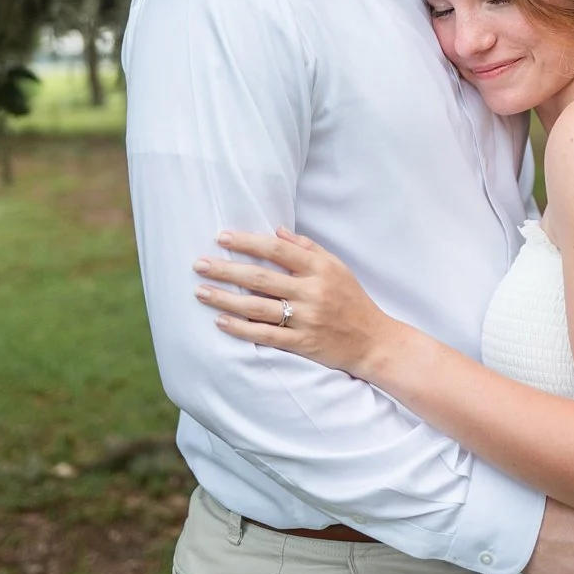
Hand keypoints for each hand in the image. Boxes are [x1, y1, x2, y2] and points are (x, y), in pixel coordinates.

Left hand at [194, 226, 395, 375]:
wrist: (375, 342)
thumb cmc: (352, 300)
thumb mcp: (336, 267)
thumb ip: (307, 248)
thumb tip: (276, 230)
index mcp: (319, 269)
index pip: (277, 250)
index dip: (247, 242)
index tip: (221, 238)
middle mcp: (311, 292)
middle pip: (260, 277)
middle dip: (226, 270)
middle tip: (199, 264)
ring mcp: (306, 319)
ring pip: (258, 307)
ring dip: (225, 299)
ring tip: (200, 291)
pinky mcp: (303, 344)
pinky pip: (266, 335)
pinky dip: (241, 329)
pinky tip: (220, 321)